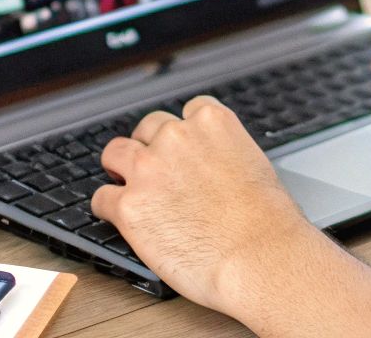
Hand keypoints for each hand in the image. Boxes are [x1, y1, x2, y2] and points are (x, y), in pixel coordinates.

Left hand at [91, 95, 322, 315]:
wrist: (260, 259)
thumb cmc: (268, 224)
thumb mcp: (253, 165)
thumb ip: (224, 154)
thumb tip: (211, 166)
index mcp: (212, 123)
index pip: (187, 110)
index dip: (182, 132)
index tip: (181, 147)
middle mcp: (176, 137)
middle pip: (147, 128)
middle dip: (149, 148)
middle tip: (153, 172)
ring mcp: (148, 169)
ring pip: (114, 154)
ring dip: (120, 170)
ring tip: (126, 187)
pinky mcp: (129, 205)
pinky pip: (102, 198)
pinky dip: (108, 208)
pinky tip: (116, 217)